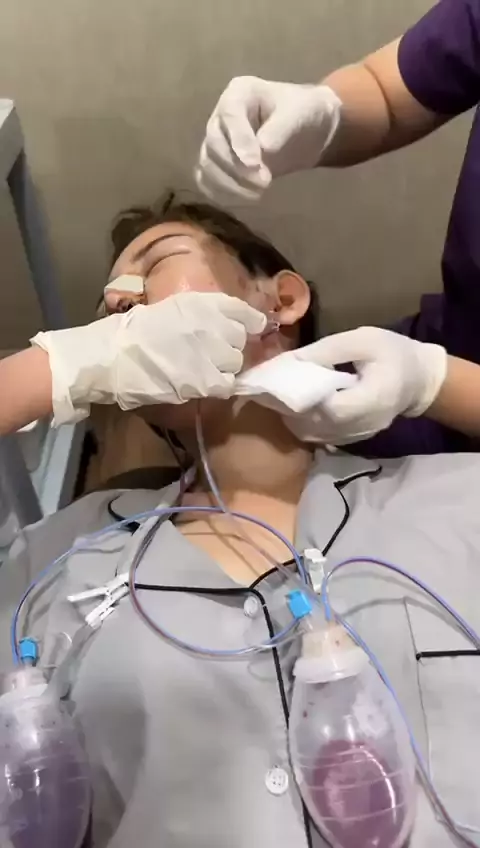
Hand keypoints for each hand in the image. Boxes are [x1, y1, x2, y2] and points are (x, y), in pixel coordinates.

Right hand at [32, 293, 265, 424]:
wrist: (113, 355)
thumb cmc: (133, 331)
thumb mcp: (169, 310)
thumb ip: (198, 315)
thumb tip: (222, 324)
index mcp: (203, 303)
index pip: (243, 311)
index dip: (250, 321)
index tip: (253, 328)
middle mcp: (213, 325)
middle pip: (239, 340)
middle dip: (229, 347)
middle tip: (212, 354)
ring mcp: (212, 354)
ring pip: (235, 363)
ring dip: (224, 367)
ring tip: (205, 370)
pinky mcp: (206, 380)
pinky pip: (226, 385)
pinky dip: (219, 386)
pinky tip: (204, 384)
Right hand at [196, 76, 341, 200]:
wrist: (307, 131)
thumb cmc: (303, 113)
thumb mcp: (298, 114)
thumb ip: (279, 130)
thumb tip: (262, 152)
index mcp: (238, 94)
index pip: (230, 116)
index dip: (239, 141)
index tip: (256, 165)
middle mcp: (221, 117)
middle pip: (214, 144)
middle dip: (236, 168)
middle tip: (265, 183)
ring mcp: (216, 143)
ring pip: (207, 166)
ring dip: (228, 185)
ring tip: (257, 195)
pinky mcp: (219, 166)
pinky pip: (207, 182)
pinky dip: (221, 195)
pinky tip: (243, 201)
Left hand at [286, 327, 446, 444]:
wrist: (419, 381)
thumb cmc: (393, 354)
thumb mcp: (363, 340)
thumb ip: (327, 350)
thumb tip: (290, 361)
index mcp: (373, 397)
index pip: (333, 408)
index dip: (307, 398)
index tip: (288, 382)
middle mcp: (365, 424)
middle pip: (320, 425)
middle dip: (294, 408)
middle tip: (278, 389)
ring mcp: (358, 435)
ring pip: (316, 435)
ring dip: (295, 418)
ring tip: (285, 396)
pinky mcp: (353, 439)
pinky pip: (322, 437)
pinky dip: (305, 424)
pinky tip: (299, 406)